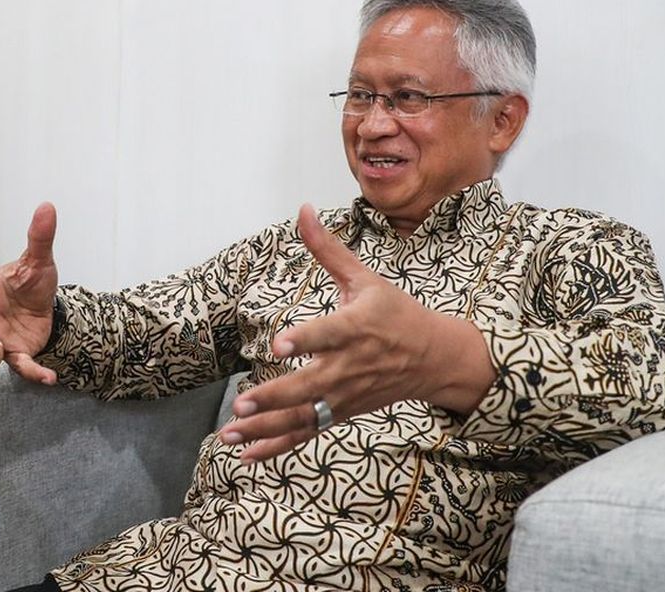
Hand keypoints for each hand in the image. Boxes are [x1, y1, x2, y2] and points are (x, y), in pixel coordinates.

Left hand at [217, 203, 494, 462]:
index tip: (279, 345)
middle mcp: (349, 365)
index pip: (328, 335)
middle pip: (309, 386)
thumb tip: (302, 209)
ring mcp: (344, 395)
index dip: (304, 340)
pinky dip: (276, 446)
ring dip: (264, 427)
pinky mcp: (340, 413)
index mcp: (356, 327)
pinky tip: (244, 454)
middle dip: (274, 397)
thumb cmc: (395, 313)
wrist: (435, 359)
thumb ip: (327, 248)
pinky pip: (305, 433)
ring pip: (302, 416)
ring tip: (229, 433)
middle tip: (241, 403)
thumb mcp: (364, 277)